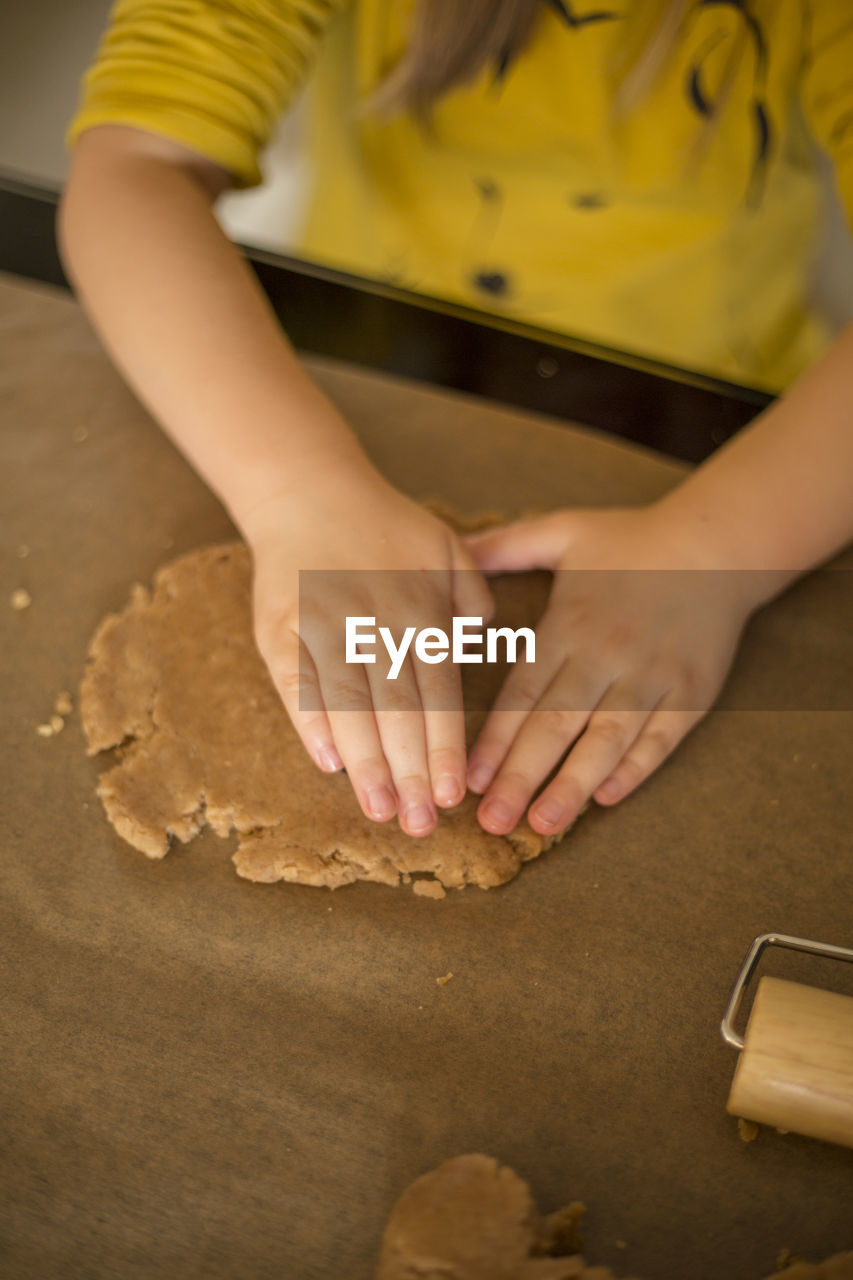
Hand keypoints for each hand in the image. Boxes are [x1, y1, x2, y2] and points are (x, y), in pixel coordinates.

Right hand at [242, 457, 491, 836]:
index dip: (444, 745)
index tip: (452, 793)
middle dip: (409, 771)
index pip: (438, 691)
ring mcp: (323, 625)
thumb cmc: (385, 525)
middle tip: (420, 824)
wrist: (308, 489)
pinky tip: (327, 763)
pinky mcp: (280, 629)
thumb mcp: (445, 544)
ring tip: (379, 810)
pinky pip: (295, 682)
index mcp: (420, 609)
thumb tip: (480, 634)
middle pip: (396, 708)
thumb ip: (469, 593)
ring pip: (348, 704)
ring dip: (365, 761)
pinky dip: (310, 723)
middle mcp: (375, 621)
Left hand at [464, 506, 761, 836]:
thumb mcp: (563, 531)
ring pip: (606, 739)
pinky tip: (607, 798)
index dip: (494, 739)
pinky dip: (635, 768)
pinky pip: (661, 738)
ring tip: (542, 824)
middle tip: (490, 820)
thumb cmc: (633, 539)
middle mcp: (606, 655)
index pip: (522, 693)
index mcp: (568, 625)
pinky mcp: (691, 692)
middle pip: (556, 724)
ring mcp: (651, 676)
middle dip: (520, 776)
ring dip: (572, 784)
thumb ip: (504, 546)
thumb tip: (452, 548)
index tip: (467, 777)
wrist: (719, 543)